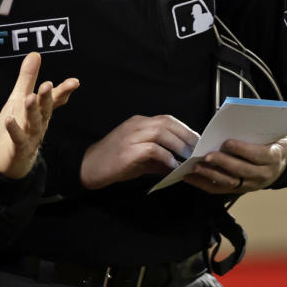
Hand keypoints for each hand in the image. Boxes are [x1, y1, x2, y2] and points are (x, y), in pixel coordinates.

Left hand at [0, 52, 79, 179]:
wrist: (11, 159)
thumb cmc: (19, 125)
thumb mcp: (20, 98)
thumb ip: (28, 78)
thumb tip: (35, 54)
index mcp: (42, 111)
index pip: (55, 99)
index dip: (64, 91)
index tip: (75, 82)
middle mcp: (40, 123)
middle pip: (45, 109)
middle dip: (47, 97)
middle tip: (48, 85)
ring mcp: (31, 137)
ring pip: (34, 123)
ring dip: (32, 111)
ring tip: (30, 98)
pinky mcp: (19, 148)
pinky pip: (18, 138)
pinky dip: (14, 130)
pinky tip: (9, 120)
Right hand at [79, 115, 199, 189]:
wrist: (89, 167)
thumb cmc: (114, 162)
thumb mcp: (140, 159)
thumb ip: (159, 159)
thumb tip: (180, 165)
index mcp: (138, 123)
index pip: (167, 119)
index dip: (184, 129)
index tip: (197, 142)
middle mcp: (135, 125)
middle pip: (167, 122)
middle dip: (186, 136)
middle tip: (197, 150)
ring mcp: (131, 136)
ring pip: (161, 132)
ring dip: (178, 144)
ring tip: (188, 157)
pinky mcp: (128, 150)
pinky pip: (152, 149)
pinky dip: (166, 156)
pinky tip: (172, 165)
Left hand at [183, 136, 286, 193]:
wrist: (280, 164)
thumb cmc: (271, 144)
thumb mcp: (272, 133)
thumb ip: (255, 127)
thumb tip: (228, 115)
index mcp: (272, 157)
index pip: (257, 155)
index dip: (242, 149)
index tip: (227, 143)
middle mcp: (263, 174)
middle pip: (241, 170)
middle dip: (222, 162)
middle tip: (207, 156)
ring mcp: (251, 184)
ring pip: (230, 182)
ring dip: (211, 174)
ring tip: (196, 167)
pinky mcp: (239, 189)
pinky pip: (220, 189)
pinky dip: (204, 184)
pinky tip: (191, 177)